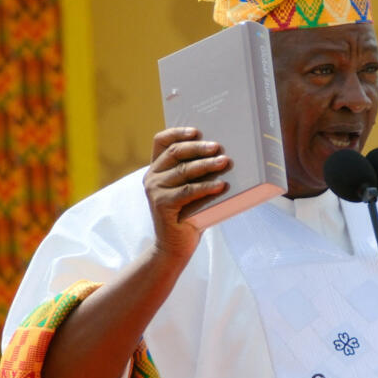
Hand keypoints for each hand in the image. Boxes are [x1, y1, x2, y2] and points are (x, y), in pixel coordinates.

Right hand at [143, 127, 229, 259]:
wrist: (175, 246)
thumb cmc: (190, 214)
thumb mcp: (192, 189)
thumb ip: (197, 172)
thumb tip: (224, 154)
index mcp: (158, 168)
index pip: (161, 141)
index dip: (178, 132)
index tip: (197, 131)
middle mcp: (152, 176)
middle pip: (176, 152)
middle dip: (199, 148)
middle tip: (219, 147)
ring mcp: (155, 190)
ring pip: (184, 171)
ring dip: (207, 165)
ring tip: (225, 162)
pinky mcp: (162, 204)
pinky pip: (188, 191)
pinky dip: (206, 187)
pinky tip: (221, 185)